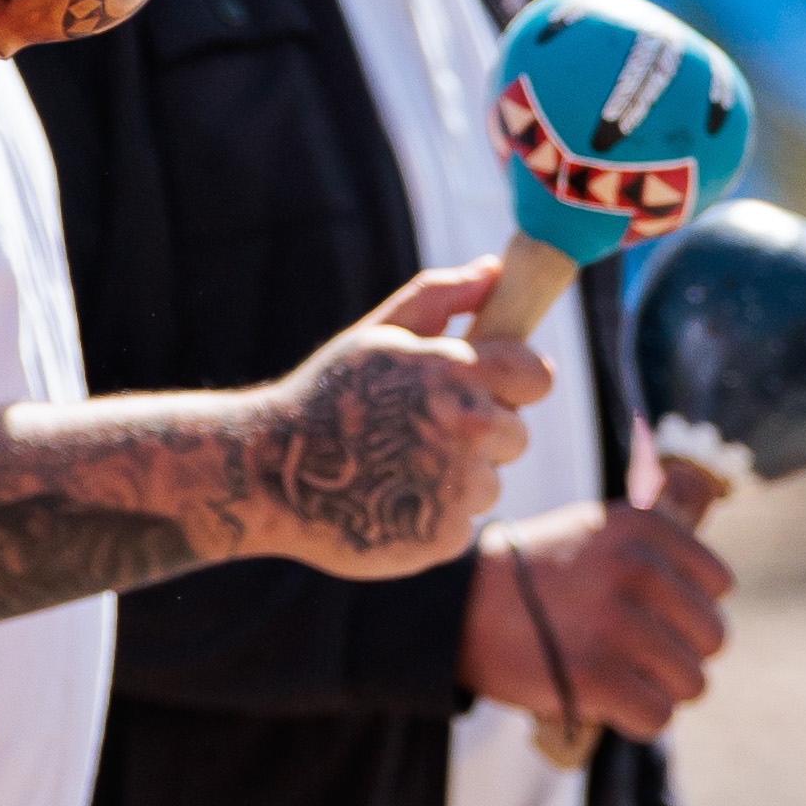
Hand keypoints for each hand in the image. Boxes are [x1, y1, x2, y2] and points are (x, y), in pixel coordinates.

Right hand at [227, 258, 545, 576]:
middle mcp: (468, 428)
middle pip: (515, 434)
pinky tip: (388, 500)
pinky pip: (462, 522)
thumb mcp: (375, 335)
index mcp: (457, 371)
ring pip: (489, 482)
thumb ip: (439, 297)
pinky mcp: (444, 536)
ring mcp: (458, 486)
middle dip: (480, 433)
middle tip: (420, 432)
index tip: (490, 388)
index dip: (516, 381)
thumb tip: (493, 269)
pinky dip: (433, 516)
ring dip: (456, 478)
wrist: (267, 474)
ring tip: (394, 468)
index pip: (537, 376)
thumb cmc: (324, 397)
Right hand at [458, 494, 735, 749]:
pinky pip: (657, 716)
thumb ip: (652, 535)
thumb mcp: (591, 528)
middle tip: (630, 654)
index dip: (685, 608)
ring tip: (615, 676)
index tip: (647, 613)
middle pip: (712, 636)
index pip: (717, 583)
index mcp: (643, 528)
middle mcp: (637, 569)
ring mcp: (618, 624)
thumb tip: (711, 545)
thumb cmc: (529, 577)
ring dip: (657, 688)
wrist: (453, 611)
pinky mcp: (598, 677)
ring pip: (691, 682)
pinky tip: (603, 701)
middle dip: (677, 653)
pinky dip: (634, 719)